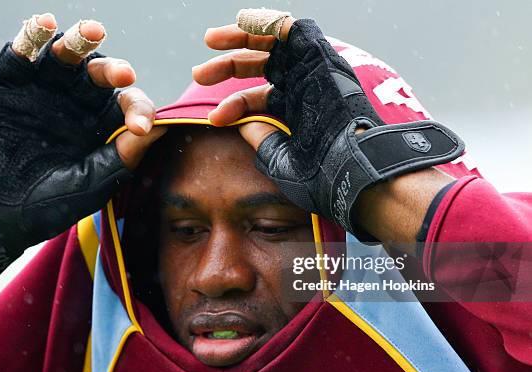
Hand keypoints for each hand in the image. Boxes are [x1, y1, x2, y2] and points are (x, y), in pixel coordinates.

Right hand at [0, 13, 165, 273]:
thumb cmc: (47, 203)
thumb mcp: (91, 184)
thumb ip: (122, 158)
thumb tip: (161, 128)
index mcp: (102, 124)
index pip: (128, 106)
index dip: (138, 111)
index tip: (139, 127)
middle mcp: (76, 102)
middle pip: (101, 74)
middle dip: (113, 71)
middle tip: (123, 75)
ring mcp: (42, 89)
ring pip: (66, 56)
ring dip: (80, 41)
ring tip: (92, 32)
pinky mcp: (7, 82)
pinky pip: (22, 53)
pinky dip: (32, 37)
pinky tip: (44, 25)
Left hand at [193, 9, 463, 239]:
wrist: (349, 171)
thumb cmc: (319, 175)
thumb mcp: (280, 160)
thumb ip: (261, 139)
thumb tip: (240, 122)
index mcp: (295, 112)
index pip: (256, 98)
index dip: (232, 105)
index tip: (213, 119)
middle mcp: (303, 88)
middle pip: (260, 66)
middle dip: (228, 67)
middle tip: (198, 75)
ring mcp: (311, 71)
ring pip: (272, 42)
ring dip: (240, 37)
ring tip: (211, 40)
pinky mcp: (319, 57)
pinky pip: (291, 28)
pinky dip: (265, 22)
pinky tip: (240, 20)